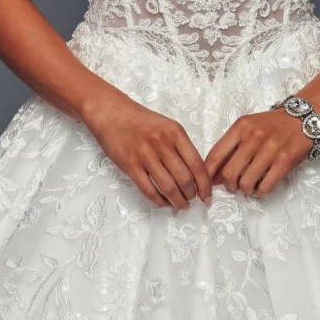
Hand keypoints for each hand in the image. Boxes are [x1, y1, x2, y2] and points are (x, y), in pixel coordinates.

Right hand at [82, 91, 212, 210]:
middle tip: (192, 201)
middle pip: (184, 179)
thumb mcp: (167, 126)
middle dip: (191, 195)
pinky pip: (148, 190)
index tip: (207, 196)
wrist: (111, 113)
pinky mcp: (130, 165)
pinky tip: (163, 203)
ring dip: (177, 201)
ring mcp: (145, 155)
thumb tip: (195, 173)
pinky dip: (158, 201)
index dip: (205, 185)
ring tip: (180, 206)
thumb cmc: (140, 121)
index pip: (197, 164)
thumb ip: (181, 146)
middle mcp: (162, 144)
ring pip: (168, 187)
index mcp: (175, 133)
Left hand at [204, 108, 312, 196]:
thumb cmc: (273, 125)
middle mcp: (253, 137)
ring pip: (246, 183)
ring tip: (249, 187)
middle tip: (233, 187)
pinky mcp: (285, 161)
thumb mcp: (248, 127)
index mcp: (240, 127)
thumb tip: (214, 176)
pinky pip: (266, 186)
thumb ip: (230, 148)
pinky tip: (261, 187)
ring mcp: (270, 149)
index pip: (215, 156)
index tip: (207, 184)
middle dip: (229, 186)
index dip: (208, 175)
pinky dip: (260, 192)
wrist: (305, 117)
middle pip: (229, 173)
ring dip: (245, 190)